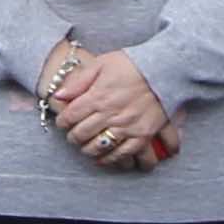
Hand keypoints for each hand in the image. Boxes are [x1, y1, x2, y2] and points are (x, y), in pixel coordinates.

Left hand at [52, 51, 173, 169]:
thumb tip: (58, 95)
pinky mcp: (143, 135)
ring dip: (88, 149)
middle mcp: (110, 114)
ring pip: (99, 147)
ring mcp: (127, 126)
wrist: (165, 69)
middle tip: (73, 135)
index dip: (62, 122)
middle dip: (73, 137)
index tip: (63, 122)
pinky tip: (104, 158)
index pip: (70, 116)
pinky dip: (111, 159)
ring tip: (86, 146)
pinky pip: (123, 154)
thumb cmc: (132, 64)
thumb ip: (78, 81)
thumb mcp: (101, 64)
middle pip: (82, 134)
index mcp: (98, 96)